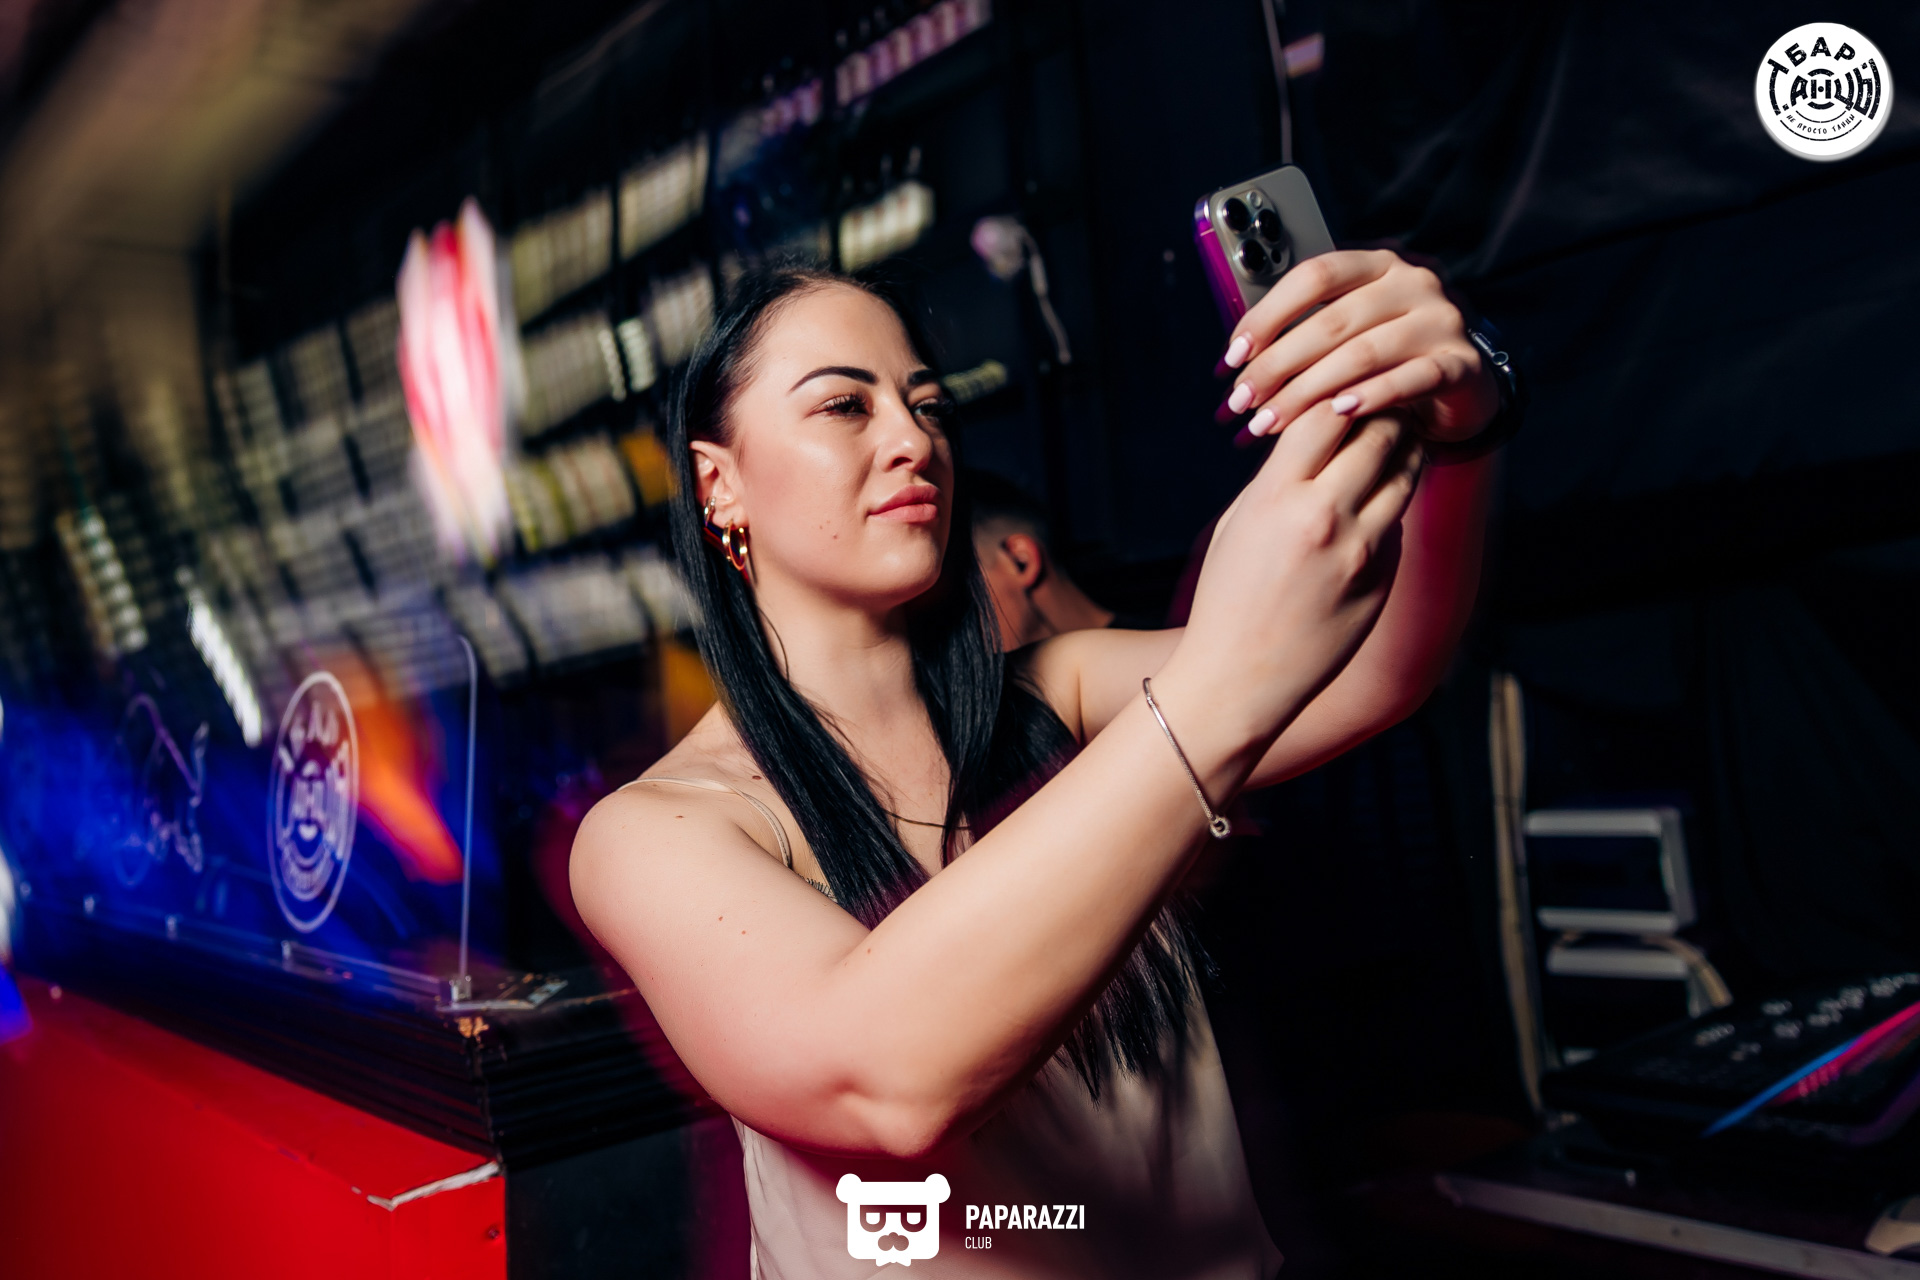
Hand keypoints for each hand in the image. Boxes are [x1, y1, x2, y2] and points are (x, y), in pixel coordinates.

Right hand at [1163, 405, 1424, 747]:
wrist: (1237, 680)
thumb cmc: (1227, 599)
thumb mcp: (1239, 524)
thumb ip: (1279, 477)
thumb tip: (1318, 432)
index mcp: (1276, 498)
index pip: (1324, 413)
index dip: (1336, 392)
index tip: (1340, 386)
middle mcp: (1324, 518)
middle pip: (1377, 432)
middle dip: (1382, 410)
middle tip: (1384, 397)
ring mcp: (1361, 551)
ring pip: (1404, 472)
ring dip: (1403, 448)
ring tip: (1397, 436)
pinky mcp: (1383, 579)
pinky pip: (1398, 523)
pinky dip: (1393, 503)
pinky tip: (1381, 499)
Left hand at [1221, 250, 1498, 444]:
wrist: (1461, 385)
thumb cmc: (1389, 358)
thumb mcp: (1349, 333)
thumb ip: (1303, 332)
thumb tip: (1234, 359)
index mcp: (1377, 265)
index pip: (1315, 277)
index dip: (1268, 315)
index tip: (1233, 356)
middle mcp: (1412, 283)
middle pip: (1331, 321)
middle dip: (1277, 366)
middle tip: (1242, 401)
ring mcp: (1440, 321)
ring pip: (1363, 353)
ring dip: (1308, 391)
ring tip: (1270, 421)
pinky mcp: (1461, 363)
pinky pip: (1411, 379)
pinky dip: (1372, 396)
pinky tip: (1338, 413)